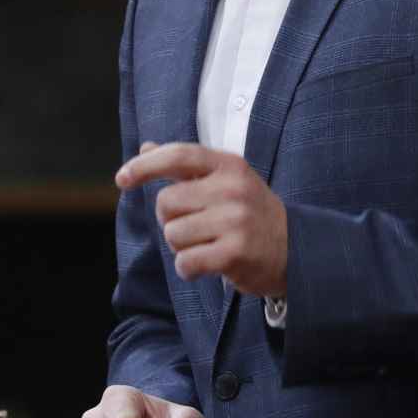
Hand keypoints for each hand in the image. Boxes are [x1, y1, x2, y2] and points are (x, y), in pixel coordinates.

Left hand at [116, 142, 288, 296]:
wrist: (296, 250)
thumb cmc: (251, 213)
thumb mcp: (225, 181)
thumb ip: (185, 166)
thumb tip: (145, 148)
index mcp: (229, 165)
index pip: (178, 155)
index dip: (144, 166)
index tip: (121, 179)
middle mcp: (233, 189)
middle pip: (165, 203)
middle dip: (170, 220)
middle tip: (196, 227)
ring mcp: (235, 221)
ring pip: (173, 235)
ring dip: (182, 247)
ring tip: (208, 245)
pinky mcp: (235, 253)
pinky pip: (185, 262)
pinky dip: (188, 268)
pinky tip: (207, 265)